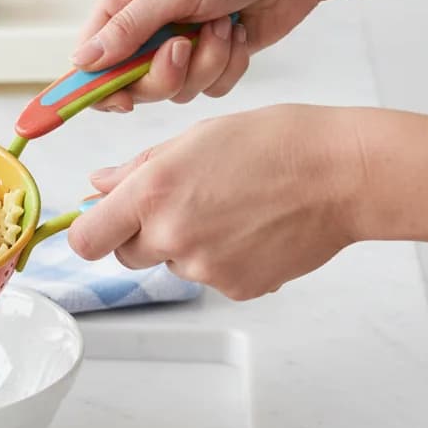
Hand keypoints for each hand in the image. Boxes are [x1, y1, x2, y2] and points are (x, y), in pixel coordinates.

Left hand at [67, 105, 362, 299]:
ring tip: (228, 207)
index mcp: (152, 193)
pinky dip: (221, 257)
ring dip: (184, 243)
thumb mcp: (193, 139)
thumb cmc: (272, 143)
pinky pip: (210, 276)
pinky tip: (249, 227)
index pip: (86, 239)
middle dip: (140, 232)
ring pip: (171, 263)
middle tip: (180, 200)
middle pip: (125, 253)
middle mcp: (172, 236)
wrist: (340, 174)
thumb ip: (137, 169)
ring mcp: (205, 268)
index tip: (100, 220)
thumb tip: (98, 184)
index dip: (90, 230)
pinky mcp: (237, 288)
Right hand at [70, 0, 323, 111]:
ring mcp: (180, 43)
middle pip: (132, 83)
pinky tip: (237, 32)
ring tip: (223, 25)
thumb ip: (127, 29)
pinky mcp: (212, 57)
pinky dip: (228, 66)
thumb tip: (81, 60)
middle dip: (165, 73)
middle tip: (186, 47)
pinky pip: (208, 88)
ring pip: (175, 89)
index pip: (92, 53)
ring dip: (206, 63)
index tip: (121, 101)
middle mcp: (147, 24)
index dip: (99, 83)